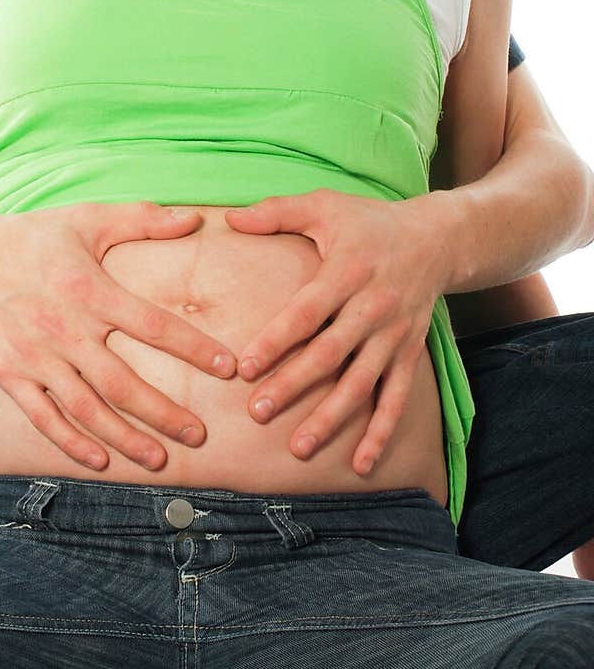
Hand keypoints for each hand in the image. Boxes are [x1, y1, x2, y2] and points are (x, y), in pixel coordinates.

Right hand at [0, 201, 235, 472]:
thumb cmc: (34, 237)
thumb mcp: (88, 219)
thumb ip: (143, 220)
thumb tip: (195, 218)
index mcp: (91, 291)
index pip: (154, 325)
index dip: (193, 348)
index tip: (228, 367)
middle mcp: (66, 330)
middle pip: (123, 382)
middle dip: (164, 413)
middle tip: (200, 435)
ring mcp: (37, 358)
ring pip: (87, 408)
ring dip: (125, 437)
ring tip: (160, 459)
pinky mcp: (11, 376)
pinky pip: (44, 417)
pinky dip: (72, 442)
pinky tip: (101, 460)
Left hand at [224, 190, 451, 473]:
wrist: (438, 238)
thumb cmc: (369, 221)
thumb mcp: (326, 204)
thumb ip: (277, 211)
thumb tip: (229, 218)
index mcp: (348, 271)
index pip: (307, 312)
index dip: (277, 340)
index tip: (245, 367)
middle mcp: (373, 307)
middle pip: (330, 354)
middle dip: (293, 385)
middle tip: (256, 412)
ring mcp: (394, 334)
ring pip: (361, 383)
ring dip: (331, 417)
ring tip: (299, 447)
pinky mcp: (410, 353)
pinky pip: (397, 397)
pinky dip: (381, 432)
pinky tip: (360, 463)